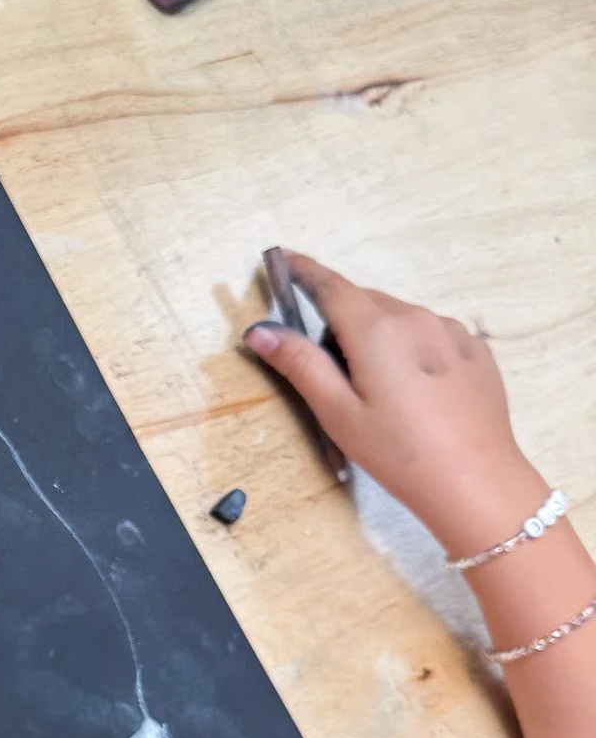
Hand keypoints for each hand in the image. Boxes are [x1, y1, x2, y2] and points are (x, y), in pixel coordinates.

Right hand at [243, 254, 547, 557]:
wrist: (475, 479)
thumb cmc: (398, 451)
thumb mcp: (338, 413)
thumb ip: (300, 364)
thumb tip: (260, 330)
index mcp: (376, 329)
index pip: (331, 286)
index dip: (304, 271)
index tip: (284, 258)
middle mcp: (415, 317)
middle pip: (365, 301)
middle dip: (342, 319)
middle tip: (332, 368)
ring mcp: (450, 330)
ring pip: (399, 317)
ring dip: (379, 334)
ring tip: (379, 387)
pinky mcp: (474, 349)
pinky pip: (430, 334)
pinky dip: (412, 348)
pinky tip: (415, 391)